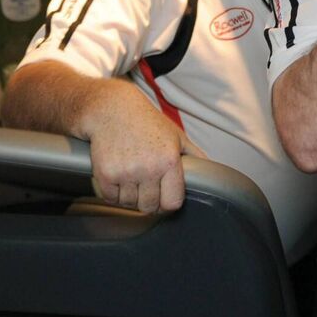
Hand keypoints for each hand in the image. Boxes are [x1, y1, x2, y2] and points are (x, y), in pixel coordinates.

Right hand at [81, 83, 206, 213]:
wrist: (113, 110)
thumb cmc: (147, 123)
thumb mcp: (177, 135)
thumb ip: (194, 155)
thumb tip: (211, 169)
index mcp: (170, 161)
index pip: (172, 202)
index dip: (169, 203)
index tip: (165, 198)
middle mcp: (149, 169)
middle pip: (150, 207)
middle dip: (149, 201)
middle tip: (146, 187)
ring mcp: (126, 173)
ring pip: (130, 204)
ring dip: (130, 196)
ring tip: (132, 177)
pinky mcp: (105, 175)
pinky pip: (111, 198)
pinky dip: (113, 193)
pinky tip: (118, 177)